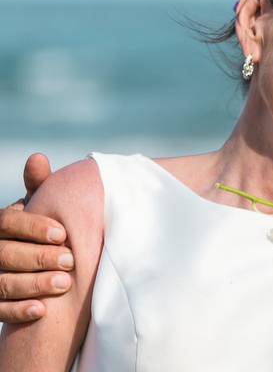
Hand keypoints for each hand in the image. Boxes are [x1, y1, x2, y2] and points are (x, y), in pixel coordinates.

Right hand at [0, 153, 74, 322]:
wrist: (37, 262)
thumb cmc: (41, 227)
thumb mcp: (40, 205)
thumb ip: (41, 186)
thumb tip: (37, 157)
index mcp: (2, 223)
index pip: (7, 222)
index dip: (33, 227)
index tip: (62, 233)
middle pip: (5, 254)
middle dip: (39, 258)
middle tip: (70, 261)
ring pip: (2, 282)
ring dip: (33, 284)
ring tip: (64, 284)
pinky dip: (18, 310)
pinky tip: (41, 310)